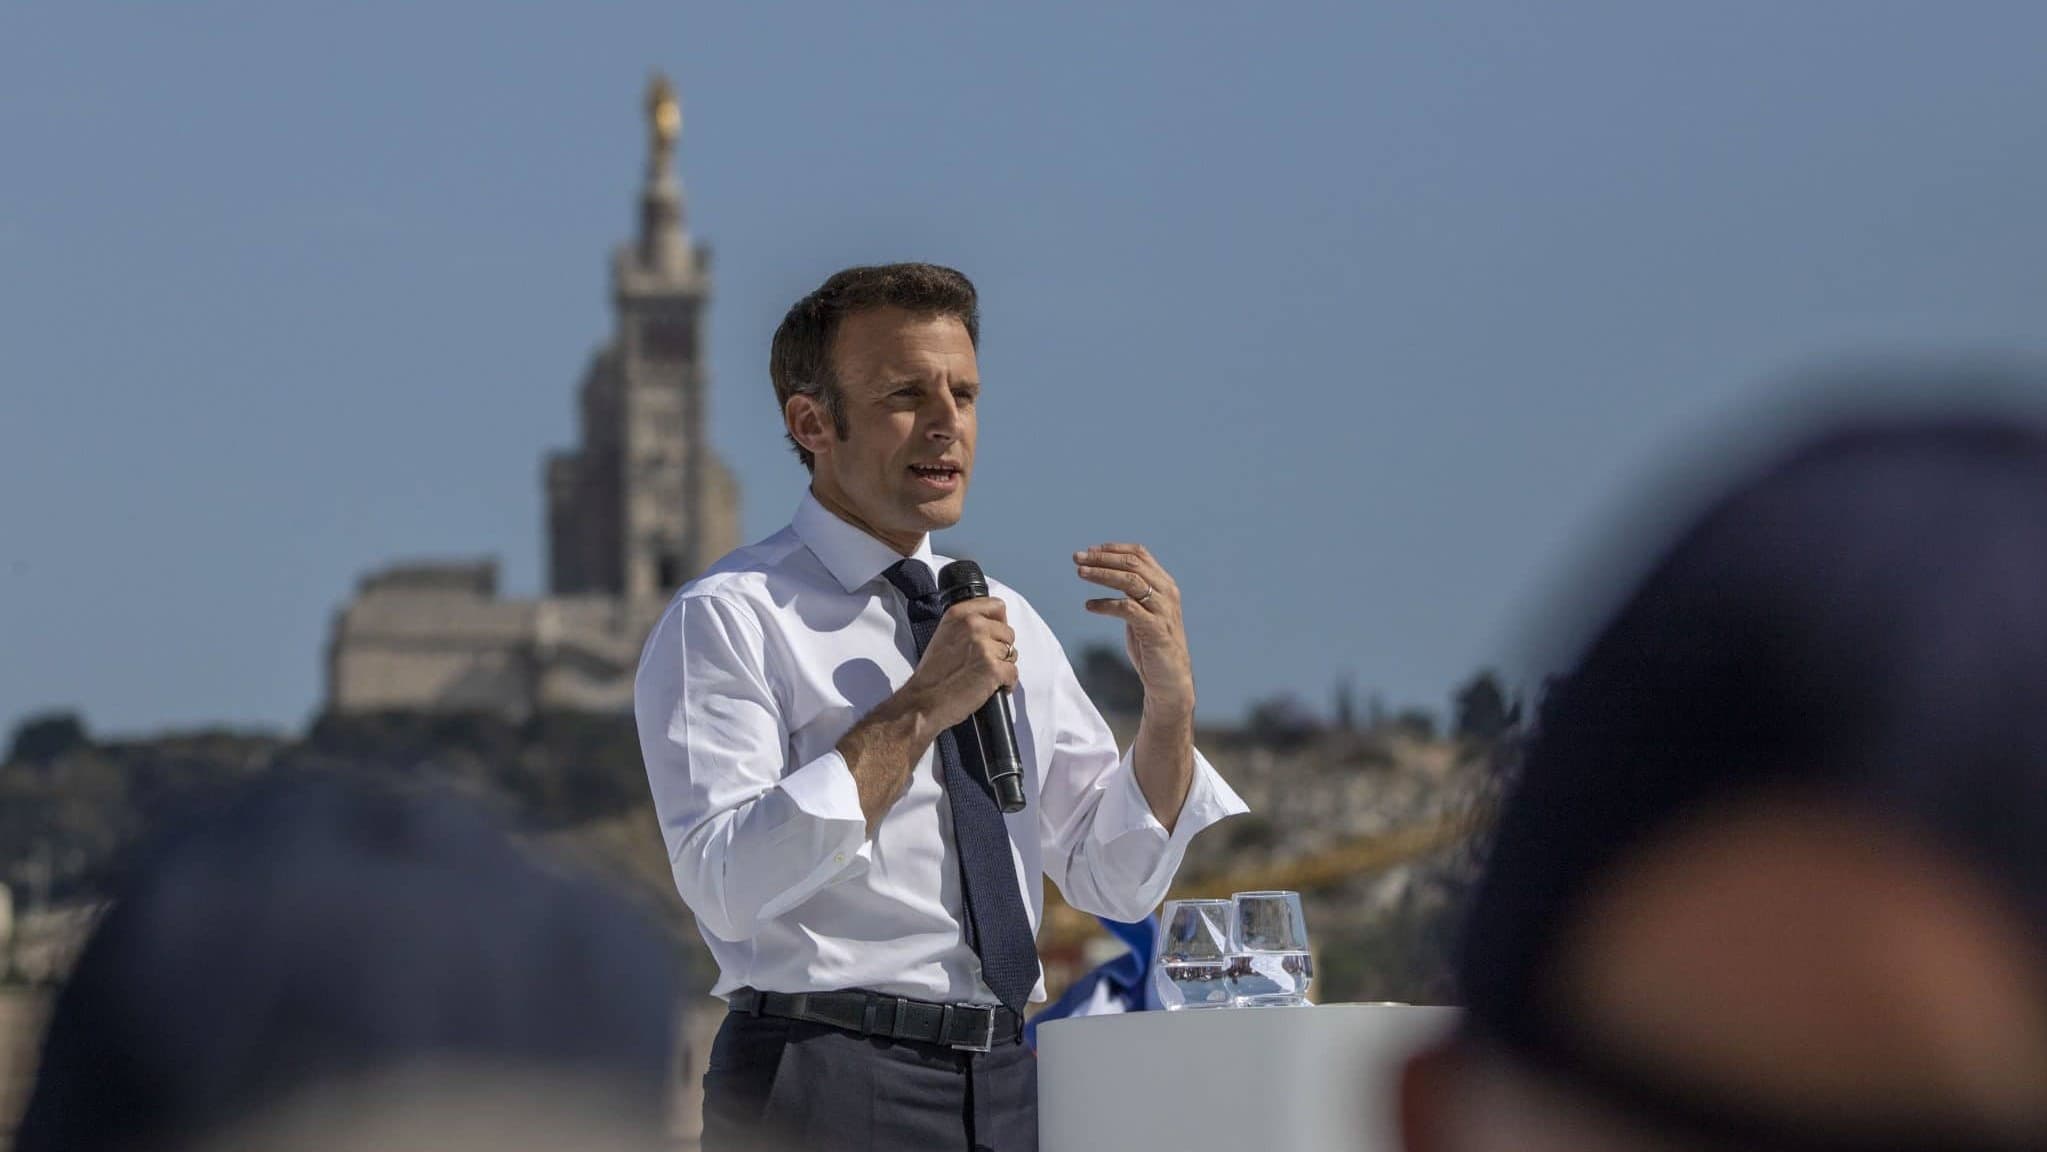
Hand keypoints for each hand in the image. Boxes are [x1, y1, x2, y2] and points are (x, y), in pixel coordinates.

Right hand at [900, 598, 1019, 732]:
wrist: (923, 701)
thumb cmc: (933, 674)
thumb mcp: (944, 635)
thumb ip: (967, 626)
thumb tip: (995, 627)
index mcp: (959, 614)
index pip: (997, 606)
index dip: (999, 623)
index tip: (994, 636)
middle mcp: (973, 625)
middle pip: (1008, 633)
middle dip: (1000, 649)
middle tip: (983, 663)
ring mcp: (984, 646)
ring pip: (1012, 653)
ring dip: (1003, 667)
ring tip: (984, 677)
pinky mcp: (993, 668)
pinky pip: (1013, 673)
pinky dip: (1006, 684)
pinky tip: (990, 688)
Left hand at [1075, 543, 1194, 716]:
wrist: (1170, 678)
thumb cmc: (1152, 644)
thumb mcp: (1143, 610)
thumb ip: (1132, 592)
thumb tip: (1105, 573)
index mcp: (1165, 584)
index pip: (1140, 555)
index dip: (1114, 549)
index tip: (1090, 550)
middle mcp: (1166, 593)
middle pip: (1132, 564)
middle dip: (1102, 558)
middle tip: (1077, 558)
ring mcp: (1162, 610)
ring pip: (1130, 581)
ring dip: (1102, 574)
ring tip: (1080, 573)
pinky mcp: (1155, 629)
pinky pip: (1127, 608)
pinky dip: (1106, 604)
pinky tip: (1089, 606)